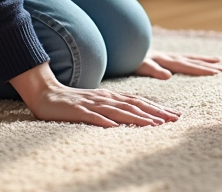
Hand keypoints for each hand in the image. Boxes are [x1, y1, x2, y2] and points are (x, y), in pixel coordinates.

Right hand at [9, 62, 179, 127]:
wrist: (46, 94)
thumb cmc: (74, 102)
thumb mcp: (99, 104)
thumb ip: (116, 108)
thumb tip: (136, 117)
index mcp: (111, 96)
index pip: (139, 101)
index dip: (157, 108)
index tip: (175, 115)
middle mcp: (105, 98)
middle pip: (134, 105)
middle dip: (156, 112)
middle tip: (175, 119)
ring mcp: (92, 104)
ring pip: (118, 111)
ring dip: (138, 118)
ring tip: (154, 124)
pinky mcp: (78, 110)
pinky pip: (93, 117)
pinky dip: (105, 121)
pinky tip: (115, 127)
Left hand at [134, 50, 221, 78]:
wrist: (120, 46)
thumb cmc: (129, 59)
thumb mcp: (139, 65)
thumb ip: (153, 69)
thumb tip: (168, 76)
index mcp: (165, 60)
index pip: (188, 65)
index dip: (203, 69)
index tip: (218, 73)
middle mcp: (167, 56)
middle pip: (191, 61)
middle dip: (207, 66)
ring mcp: (165, 55)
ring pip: (188, 57)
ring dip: (202, 60)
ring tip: (218, 60)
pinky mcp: (160, 56)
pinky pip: (180, 58)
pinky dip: (191, 59)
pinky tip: (193, 60)